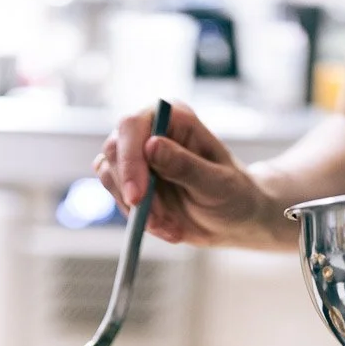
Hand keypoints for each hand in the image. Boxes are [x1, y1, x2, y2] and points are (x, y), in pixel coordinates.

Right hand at [94, 102, 273, 247]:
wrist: (233, 219)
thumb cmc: (233, 194)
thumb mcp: (216, 183)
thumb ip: (184, 165)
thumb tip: (151, 146)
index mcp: (172, 118)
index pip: (132, 126)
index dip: (129, 160)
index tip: (138, 198)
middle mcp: (149, 131)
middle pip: (113, 150)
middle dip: (130, 190)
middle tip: (155, 221)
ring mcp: (137, 157)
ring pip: (110, 176)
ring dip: (135, 210)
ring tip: (169, 226)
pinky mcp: (132, 183)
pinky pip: (118, 198)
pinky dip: (136, 219)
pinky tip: (165, 227)